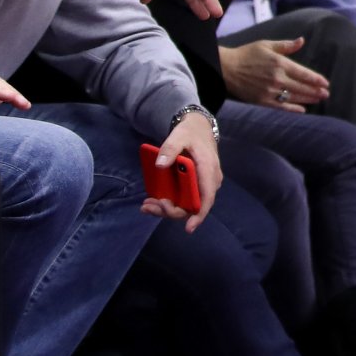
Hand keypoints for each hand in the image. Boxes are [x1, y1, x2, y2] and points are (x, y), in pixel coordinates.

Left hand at [148, 112, 222, 230]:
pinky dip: (169, 202)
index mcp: (208, 171)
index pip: (207, 198)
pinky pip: (184, 199)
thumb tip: (160, 165)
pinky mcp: (196, 185)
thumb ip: (170, 149)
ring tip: (146, 205)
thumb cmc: (190, 133)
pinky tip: (153, 200)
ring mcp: (203, 185)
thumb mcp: (179, 135)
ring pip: (187, 205)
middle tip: (149, 205)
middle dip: (170, 210)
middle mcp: (209, 182)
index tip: (188, 228)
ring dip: (166, 209)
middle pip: (193, 205)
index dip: (199, 215)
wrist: (198, 128)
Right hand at [219, 37, 329, 112]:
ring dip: (308, 99)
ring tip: (318, 100)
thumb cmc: (247, 54)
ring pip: (293, 97)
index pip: (303, 73)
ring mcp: (269, 90)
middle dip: (315, 91)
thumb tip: (302, 40)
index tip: (326, 83)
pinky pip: (281, 106)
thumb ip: (286, 45)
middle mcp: (277, 78)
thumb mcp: (267, 45)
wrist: (226, 68)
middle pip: (301, 87)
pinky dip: (293, 109)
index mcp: (279, 63)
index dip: (316, 79)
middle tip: (326, 94)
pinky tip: (302, 109)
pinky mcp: (262, 100)